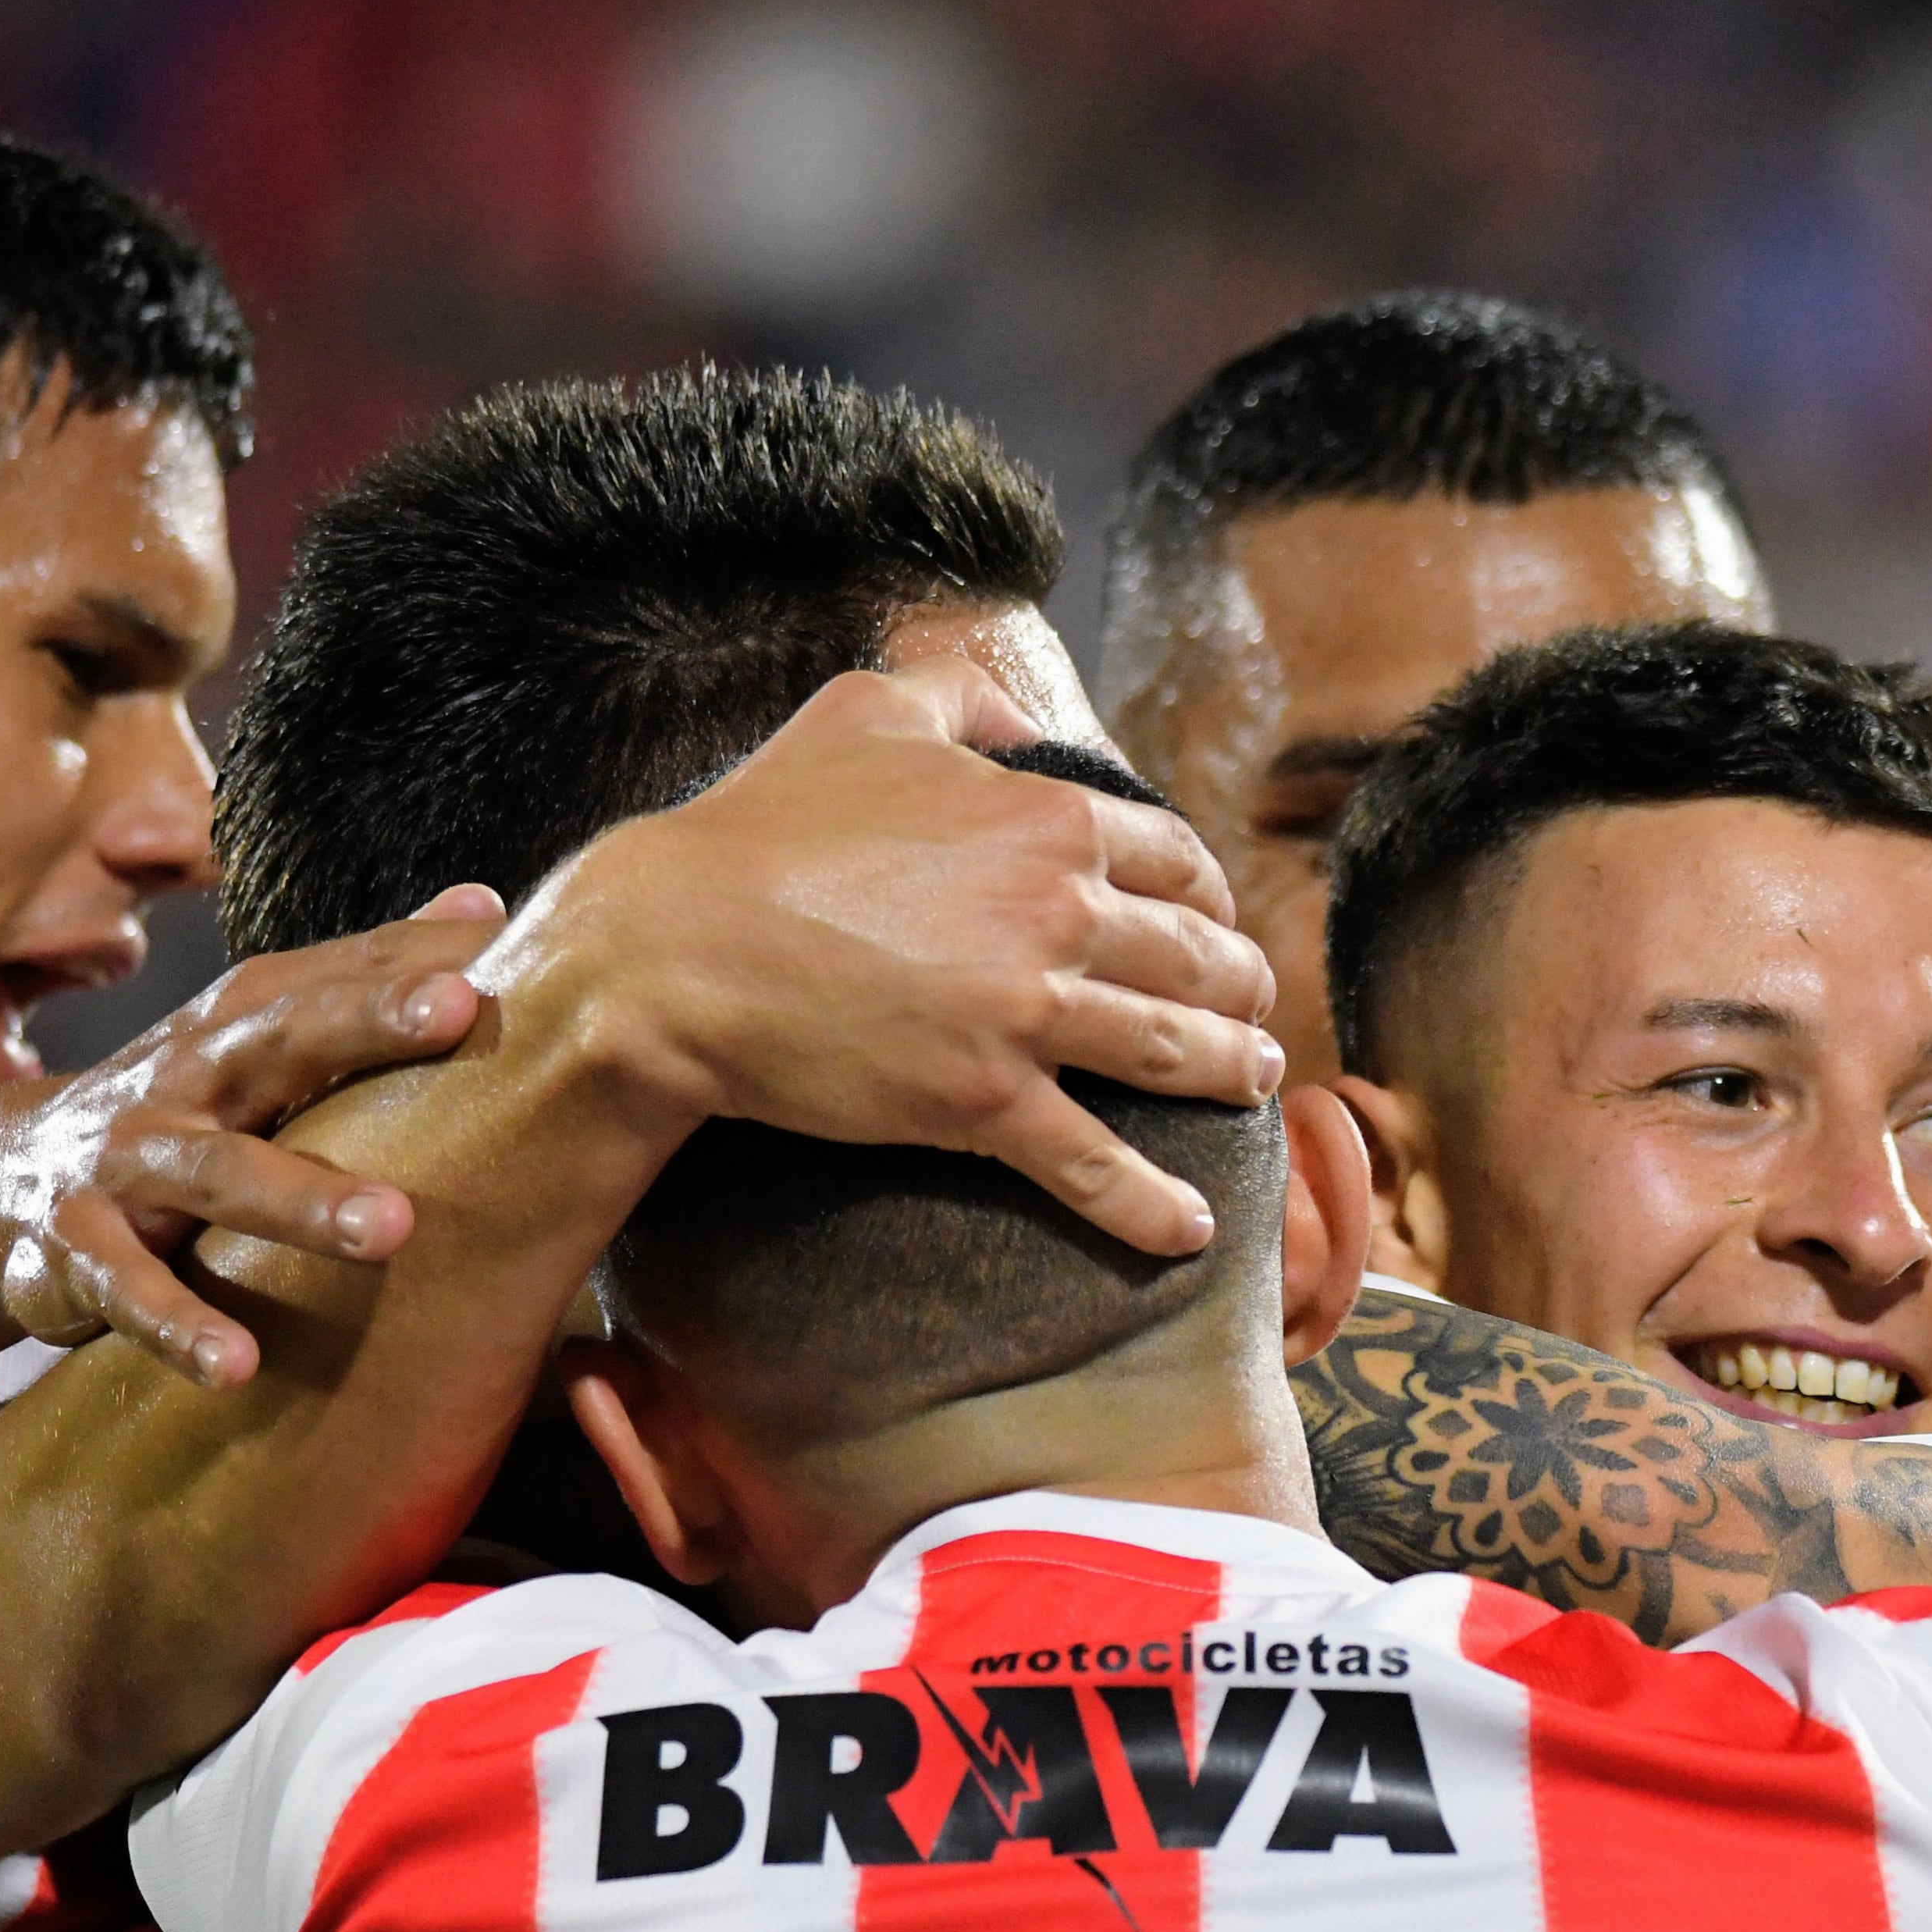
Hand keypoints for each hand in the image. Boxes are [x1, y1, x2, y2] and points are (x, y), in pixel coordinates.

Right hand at [0, 890, 503, 1385]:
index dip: (408, 957)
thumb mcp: (263, 1031)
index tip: (498, 940)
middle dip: (365, 1020)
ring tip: (394, 1229)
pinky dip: (179, 1326)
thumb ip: (367, 974)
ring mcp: (127, 1160)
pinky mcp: (79, 1246)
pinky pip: (130, 1288)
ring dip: (302, 1199)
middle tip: (457, 1009)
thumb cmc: (184, 1098)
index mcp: (241, 1024)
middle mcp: (187, 1076)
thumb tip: (485, 904)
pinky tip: (236, 1366)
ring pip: (217, 1171)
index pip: (332, 977)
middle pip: (279, 1036)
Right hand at [508, 661, 1279, 1254]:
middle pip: (1200, 957)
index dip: (1211, 899)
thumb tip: (1030, 726)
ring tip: (1258, 1086)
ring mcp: (1028, 1013)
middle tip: (1257, 1012)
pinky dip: (1152, 1205)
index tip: (1218, 924)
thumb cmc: (759, 827)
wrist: (673, 948)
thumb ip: (962, 701)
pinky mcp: (985, 1101)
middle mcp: (1060, 912)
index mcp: (1050, 821)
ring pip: (1175, 1052)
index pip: (1177, 862)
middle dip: (1244, 987)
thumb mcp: (866, 711)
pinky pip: (1095, 1164)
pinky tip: (1189, 1230)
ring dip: (1234, 1073)